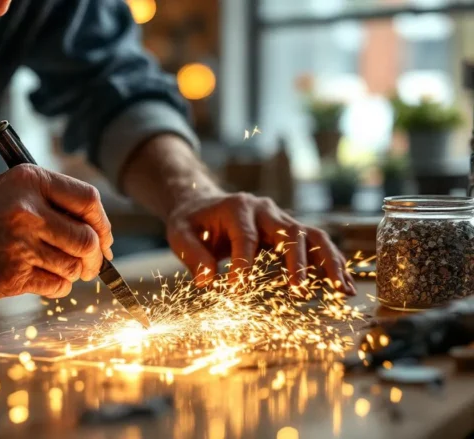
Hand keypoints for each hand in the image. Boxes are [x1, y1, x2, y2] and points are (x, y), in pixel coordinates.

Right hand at [0, 164, 112, 298]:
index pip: (88, 201)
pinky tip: (43, 277)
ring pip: (74, 266)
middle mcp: (26, 210)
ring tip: (61, 267)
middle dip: (96, 256)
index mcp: (31, 181)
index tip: (103, 238)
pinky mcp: (11, 275)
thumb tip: (103, 238)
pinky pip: (56, 286)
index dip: (103, 223)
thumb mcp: (16, 189)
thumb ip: (57, 203)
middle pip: (87, 239)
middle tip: (92, 263)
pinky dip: (58, 285)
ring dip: (76, 272)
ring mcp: (18, 245)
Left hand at [166, 192, 355, 295]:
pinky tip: (344, 287)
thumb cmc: (191, 222)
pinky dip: (331, 264)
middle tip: (298, 292)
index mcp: (237, 207)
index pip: (246, 237)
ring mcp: (281, 219)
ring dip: (329, 263)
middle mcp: (265, 209)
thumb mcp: (179, 234)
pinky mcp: (290, 232)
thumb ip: (192, 256)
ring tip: (342, 290)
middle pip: (290, 232)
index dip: (244, 265)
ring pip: (313, 236)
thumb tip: (208, 281)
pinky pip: (317, 245)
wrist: (202, 205)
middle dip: (297, 262)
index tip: (237, 292)